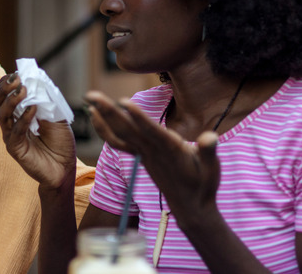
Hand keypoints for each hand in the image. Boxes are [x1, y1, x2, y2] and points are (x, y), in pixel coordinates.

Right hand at [0, 73, 75, 189]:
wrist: (65, 168)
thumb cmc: (60, 142)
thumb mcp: (56, 116)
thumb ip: (46, 101)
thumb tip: (37, 81)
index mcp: (17, 113)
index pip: (3, 95)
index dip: (6, 83)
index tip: (17, 73)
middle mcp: (10, 123)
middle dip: (2, 88)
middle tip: (14, 78)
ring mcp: (11, 135)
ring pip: (1, 114)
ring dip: (12, 99)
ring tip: (23, 90)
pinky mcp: (15, 148)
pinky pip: (15, 130)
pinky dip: (24, 117)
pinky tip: (33, 108)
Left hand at [84, 90, 219, 219]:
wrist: (190, 207)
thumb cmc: (203, 184)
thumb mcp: (212, 169)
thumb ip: (208, 152)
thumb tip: (210, 137)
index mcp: (171, 151)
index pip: (152, 132)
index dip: (139, 118)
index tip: (124, 102)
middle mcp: (153, 151)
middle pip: (128, 130)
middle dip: (110, 112)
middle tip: (92, 94)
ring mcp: (144, 154)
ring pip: (120, 134)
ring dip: (103, 116)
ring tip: (89, 98)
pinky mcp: (140, 156)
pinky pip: (118, 142)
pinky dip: (105, 129)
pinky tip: (95, 115)